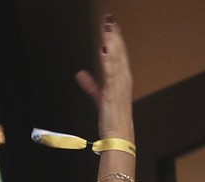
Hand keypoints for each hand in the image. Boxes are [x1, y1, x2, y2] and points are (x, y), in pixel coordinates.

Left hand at [74, 15, 133, 140]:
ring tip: (107, 29)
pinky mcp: (113, 94)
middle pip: (120, 54)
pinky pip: (111, 75)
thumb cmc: (112, 119)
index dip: (116, 40)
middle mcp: (123, 81)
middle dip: (114, 36)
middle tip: (110, 20)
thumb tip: (81, 74)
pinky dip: (108, 62)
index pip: (119, 55)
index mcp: (122, 80)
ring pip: (117, 60)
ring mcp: (119, 87)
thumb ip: (91, 85)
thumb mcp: (100, 98)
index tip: (111, 26)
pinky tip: (104, 51)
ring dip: (112, 44)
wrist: (118, 137)